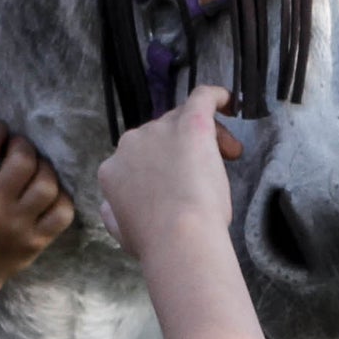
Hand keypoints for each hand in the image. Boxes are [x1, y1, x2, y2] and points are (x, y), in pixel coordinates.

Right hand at [0, 118, 73, 284]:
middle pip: (23, 159)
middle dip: (21, 145)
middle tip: (16, 148)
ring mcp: (18, 226)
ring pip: (46, 184)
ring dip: (43, 169)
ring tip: (33, 169)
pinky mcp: (36, 241)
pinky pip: (62, 213)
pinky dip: (61, 198)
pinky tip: (46, 194)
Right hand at [96, 84, 243, 263]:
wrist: (179, 235)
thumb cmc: (156, 241)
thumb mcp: (121, 232)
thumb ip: (114, 214)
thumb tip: (109, 206)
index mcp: (113, 170)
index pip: (138, 158)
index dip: (162, 168)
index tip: (181, 185)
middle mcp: (131, 144)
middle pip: (160, 135)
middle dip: (182, 150)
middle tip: (209, 173)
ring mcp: (160, 130)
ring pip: (181, 119)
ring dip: (204, 134)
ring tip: (229, 155)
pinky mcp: (190, 122)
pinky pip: (202, 97)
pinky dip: (215, 97)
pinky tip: (228, 101)